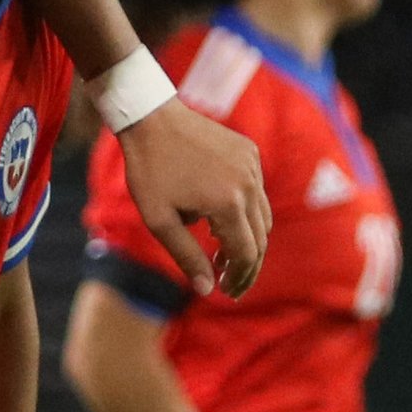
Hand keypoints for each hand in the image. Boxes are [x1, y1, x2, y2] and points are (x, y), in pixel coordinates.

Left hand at [117, 100, 267, 295]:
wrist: (151, 119)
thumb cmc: (149, 171)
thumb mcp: (160, 221)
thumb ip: (186, 257)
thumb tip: (207, 289)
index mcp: (228, 203)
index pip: (246, 254)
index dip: (239, 278)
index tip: (226, 292)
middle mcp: (248, 184)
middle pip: (260, 238)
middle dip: (247, 265)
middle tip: (229, 283)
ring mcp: (252, 166)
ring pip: (262, 216)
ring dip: (248, 240)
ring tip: (224, 258)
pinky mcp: (250, 153)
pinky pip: (256, 192)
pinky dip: (246, 213)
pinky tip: (221, 222)